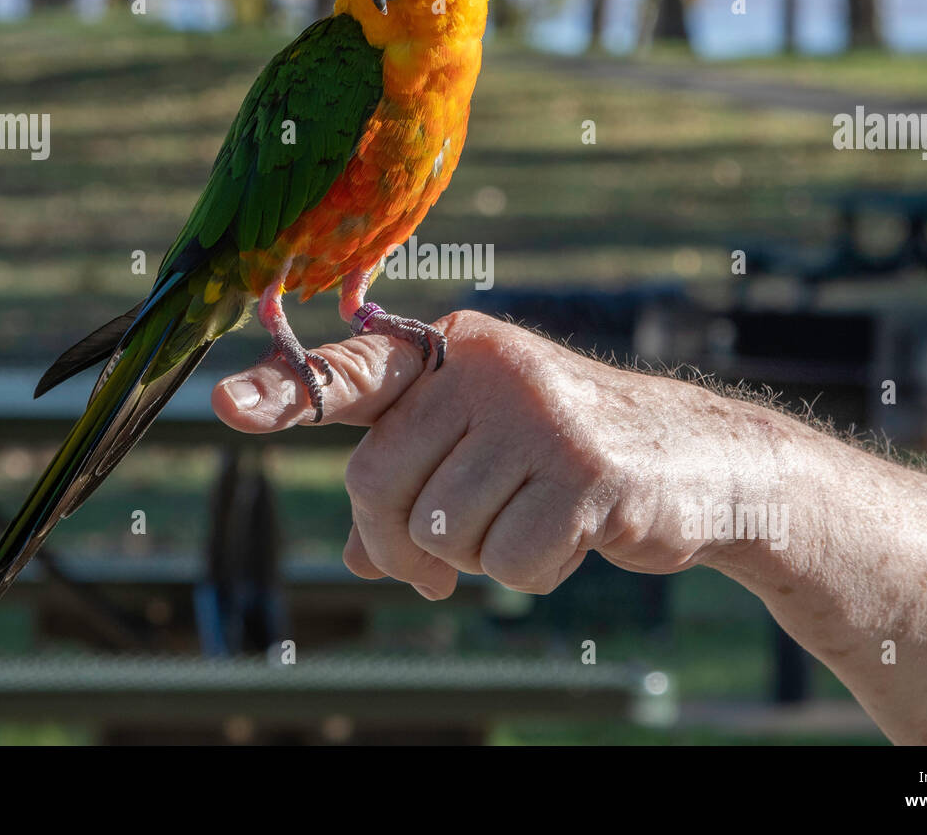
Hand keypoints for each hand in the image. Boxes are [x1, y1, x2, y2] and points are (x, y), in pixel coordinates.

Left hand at [211, 310, 760, 598]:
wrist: (702, 460)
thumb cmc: (571, 455)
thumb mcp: (485, 458)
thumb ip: (413, 492)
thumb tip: (354, 555)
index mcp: (456, 352)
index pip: (359, 371)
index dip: (288, 393)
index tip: (224, 405)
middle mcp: (490, 369)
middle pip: (379, 480)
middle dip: (401, 544)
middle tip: (435, 570)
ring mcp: (541, 416)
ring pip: (445, 530)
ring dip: (480, 556)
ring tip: (534, 520)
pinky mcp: (588, 472)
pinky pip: (512, 561)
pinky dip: (534, 573)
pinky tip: (578, 535)